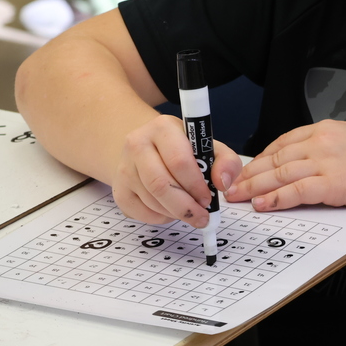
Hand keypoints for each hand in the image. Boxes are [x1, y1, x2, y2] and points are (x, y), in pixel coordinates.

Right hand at [112, 113, 243, 226]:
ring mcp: (124, 168)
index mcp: (162, 128)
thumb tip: (223, 183)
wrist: (147, 149)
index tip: (208, 199)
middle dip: (186, 207)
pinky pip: (142, 213)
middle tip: (202, 217)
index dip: (196, 185)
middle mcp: (137, 144)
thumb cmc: (182, 149)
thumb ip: (226, 162)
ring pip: (152, 202)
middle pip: (161, 185)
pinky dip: (161, 218)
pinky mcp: (119, 190)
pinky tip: (170, 209)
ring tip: (188, 209)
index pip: (179, 161)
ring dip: (175, 213)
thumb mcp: (207, 148)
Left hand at [226, 120, 345, 211]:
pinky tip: (262, 204)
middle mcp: (321, 142)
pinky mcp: (333, 184)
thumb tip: (307, 161)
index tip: (247, 168)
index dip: (260, 158)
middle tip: (231, 185)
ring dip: (254, 186)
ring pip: (279, 174)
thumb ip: (329, 148)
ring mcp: (326, 162)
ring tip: (238, 197)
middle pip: (275, 158)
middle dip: (249, 173)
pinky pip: (296, 192)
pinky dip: (275, 199)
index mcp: (325, 129)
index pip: (282, 142)